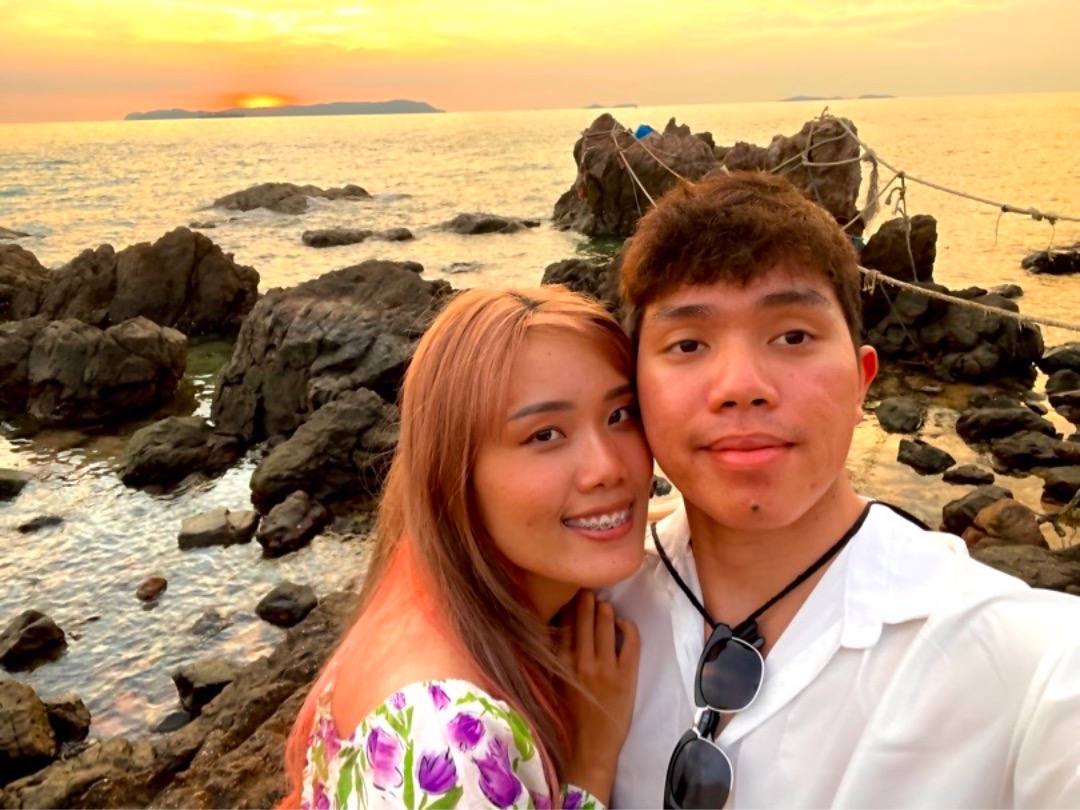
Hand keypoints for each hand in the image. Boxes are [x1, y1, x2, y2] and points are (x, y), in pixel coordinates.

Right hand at [560, 590, 639, 805]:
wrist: (586, 754)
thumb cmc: (564, 722)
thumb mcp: (547, 688)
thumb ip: (548, 662)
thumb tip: (548, 637)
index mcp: (557, 664)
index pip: (562, 624)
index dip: (567, 607)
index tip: (568, 595)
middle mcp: (580, 661)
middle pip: (583, 619)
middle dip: (585, 600)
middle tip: (587, 589)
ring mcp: (605, 668)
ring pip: (605, 626)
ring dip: (605, 611)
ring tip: (604, 604)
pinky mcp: (626, 677)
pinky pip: (630, 643)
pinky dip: (628, 628)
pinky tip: (625, 624)